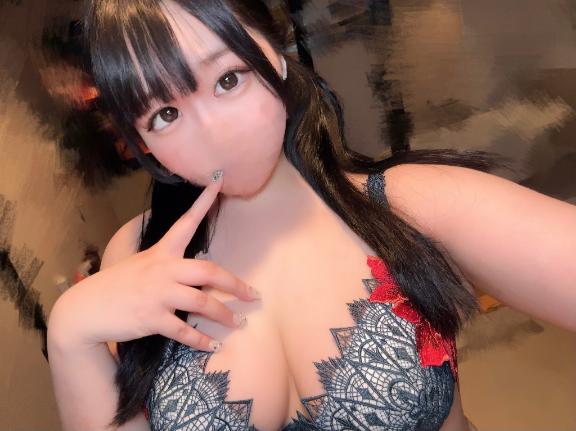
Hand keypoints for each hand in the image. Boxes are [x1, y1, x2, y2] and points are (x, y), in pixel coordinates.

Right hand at [49, 173, 258, 351]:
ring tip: (239, 323)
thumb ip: (169, 264)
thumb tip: (196, 269)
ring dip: (224, 315)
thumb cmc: (118, 285)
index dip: (204, 201)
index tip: (219, 180)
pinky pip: (183, 331)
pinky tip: (213, 344)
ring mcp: (157, 294)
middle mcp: (163, 270)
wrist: (87, 309)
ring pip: (201, 302)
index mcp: (162, 253)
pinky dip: (200, 340)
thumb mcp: (142, 264)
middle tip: (254, 295)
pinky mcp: (151, 318)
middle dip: (235, 284)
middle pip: (209, 271)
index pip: (186, 222)